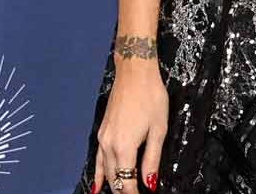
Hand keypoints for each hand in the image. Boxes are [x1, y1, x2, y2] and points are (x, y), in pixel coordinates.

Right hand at [93, 61, 166, 191]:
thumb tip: (150, 183)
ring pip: (105, 170)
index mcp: (124, 147)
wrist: (135, 73)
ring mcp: (103, 138)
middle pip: (114, 179)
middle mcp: (109, 145)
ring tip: (121, 193)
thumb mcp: (159, 130)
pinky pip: (98, 158)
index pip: (126, 182)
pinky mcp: (102, 131)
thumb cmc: (151, 97)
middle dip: (124, 190)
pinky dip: (98, 173)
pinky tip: (97, 185)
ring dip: (113, 184)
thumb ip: (152, 159)